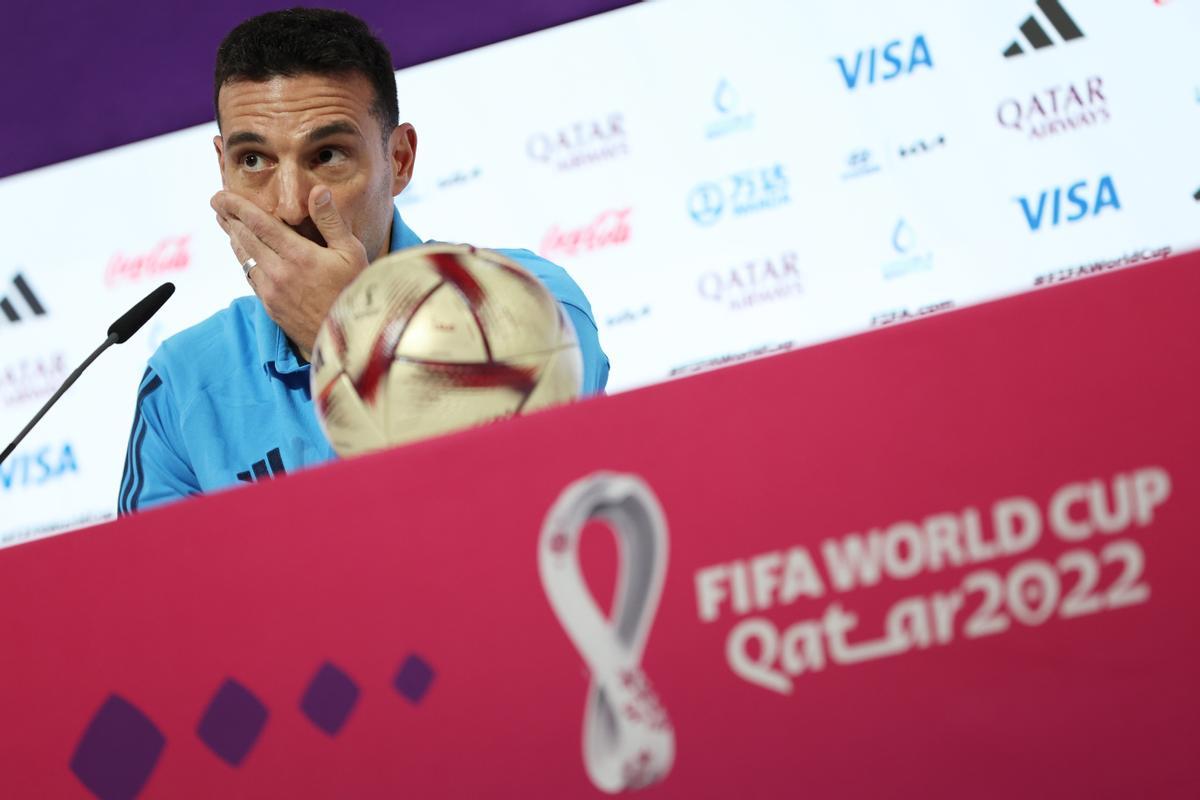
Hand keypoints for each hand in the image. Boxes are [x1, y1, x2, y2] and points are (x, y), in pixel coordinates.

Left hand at [211, 186, 368, 357]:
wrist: (349, 342)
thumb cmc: (357, 292)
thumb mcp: (352, 253)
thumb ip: (330, 221)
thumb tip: (317, 191)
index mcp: (298, 255)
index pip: (258, 223)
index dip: (236, 206)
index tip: (220, 195)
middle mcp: (278, 273)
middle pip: (245, 238)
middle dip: (229, 218)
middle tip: (217, 202)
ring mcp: (271, 292)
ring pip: (244, 258)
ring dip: (233, 238)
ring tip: (225, 223)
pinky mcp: (270, 308)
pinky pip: (250, 277)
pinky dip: (244, 260)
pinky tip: (244, 254)